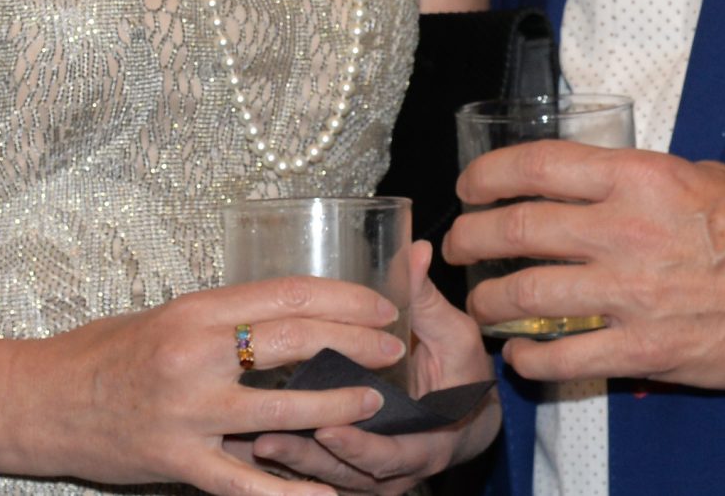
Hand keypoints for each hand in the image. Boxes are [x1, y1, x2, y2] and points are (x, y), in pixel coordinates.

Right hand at [15, 275, 404, 495]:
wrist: (37, 402)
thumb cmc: (99, 353)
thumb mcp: (164, 317)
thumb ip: (221, 320)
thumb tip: (286, 317)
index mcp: (194, 310)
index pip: (287, 294)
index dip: (342, 299)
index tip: (381, 303)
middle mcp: (195, 355)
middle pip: (294, 342)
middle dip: (354, 343)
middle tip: (395, 346)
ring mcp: (188, 412)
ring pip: (282, 411)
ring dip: (337, 406)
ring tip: (375, 402)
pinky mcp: (177, 461)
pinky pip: (245, 483)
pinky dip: (289, 492)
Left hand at [248, 241, 502, 491]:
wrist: (468, 420)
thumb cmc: (462, 374)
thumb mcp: (454, 337)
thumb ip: (428, 301)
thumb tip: (417, 251)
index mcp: (429, 441)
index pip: (390, 454)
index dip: (358, 444)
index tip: (326, 426)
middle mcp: (400, 470)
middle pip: (349, 474)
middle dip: (309, 458)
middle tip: (268, 440)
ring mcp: (376, 478)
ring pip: (330, 478)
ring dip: (293, 464)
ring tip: (255, 444)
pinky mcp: (357, 475)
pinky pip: (322, 478)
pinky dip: (293, 468)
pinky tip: (258, 451)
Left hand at [443, 142, 724, 390]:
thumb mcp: (701, 174)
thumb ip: (641, 177)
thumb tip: (594, 178)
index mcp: (639, 179)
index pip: (537, 166)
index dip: (487, 176)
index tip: (469, 186)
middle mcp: (626, 232)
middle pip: (516, 231)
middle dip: (470, 238)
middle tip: (457, 246)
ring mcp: (631, 294)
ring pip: (526, 295)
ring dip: (488, 300)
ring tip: (480, 303)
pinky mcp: (644, 349)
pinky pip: (563, 357)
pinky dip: (529, 358)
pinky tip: (521, 354)